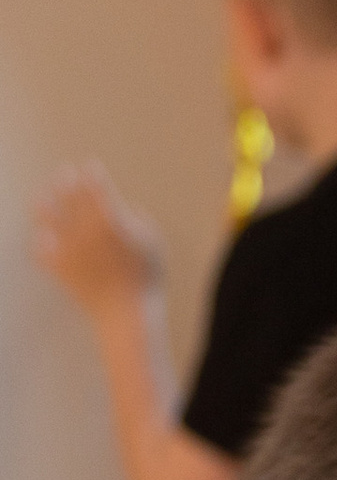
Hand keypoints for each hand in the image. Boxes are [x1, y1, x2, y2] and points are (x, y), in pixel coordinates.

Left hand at [33, 166, 163, 315]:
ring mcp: (69, 247)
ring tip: (43, 198)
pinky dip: (39, 240)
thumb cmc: (146, 278)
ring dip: (45, 202)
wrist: (127, 314)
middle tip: (65, 173)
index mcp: (111, 219)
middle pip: (70, 194)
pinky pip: (39, 248)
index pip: (96, 185)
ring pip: (48, 215)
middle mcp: (85, 228)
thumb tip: (126, 208)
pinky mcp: (58, 266)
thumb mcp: (154, 242)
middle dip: (66, 180)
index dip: (92, 172)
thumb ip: (140, 219)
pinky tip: (42, 236)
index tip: (91, 166)